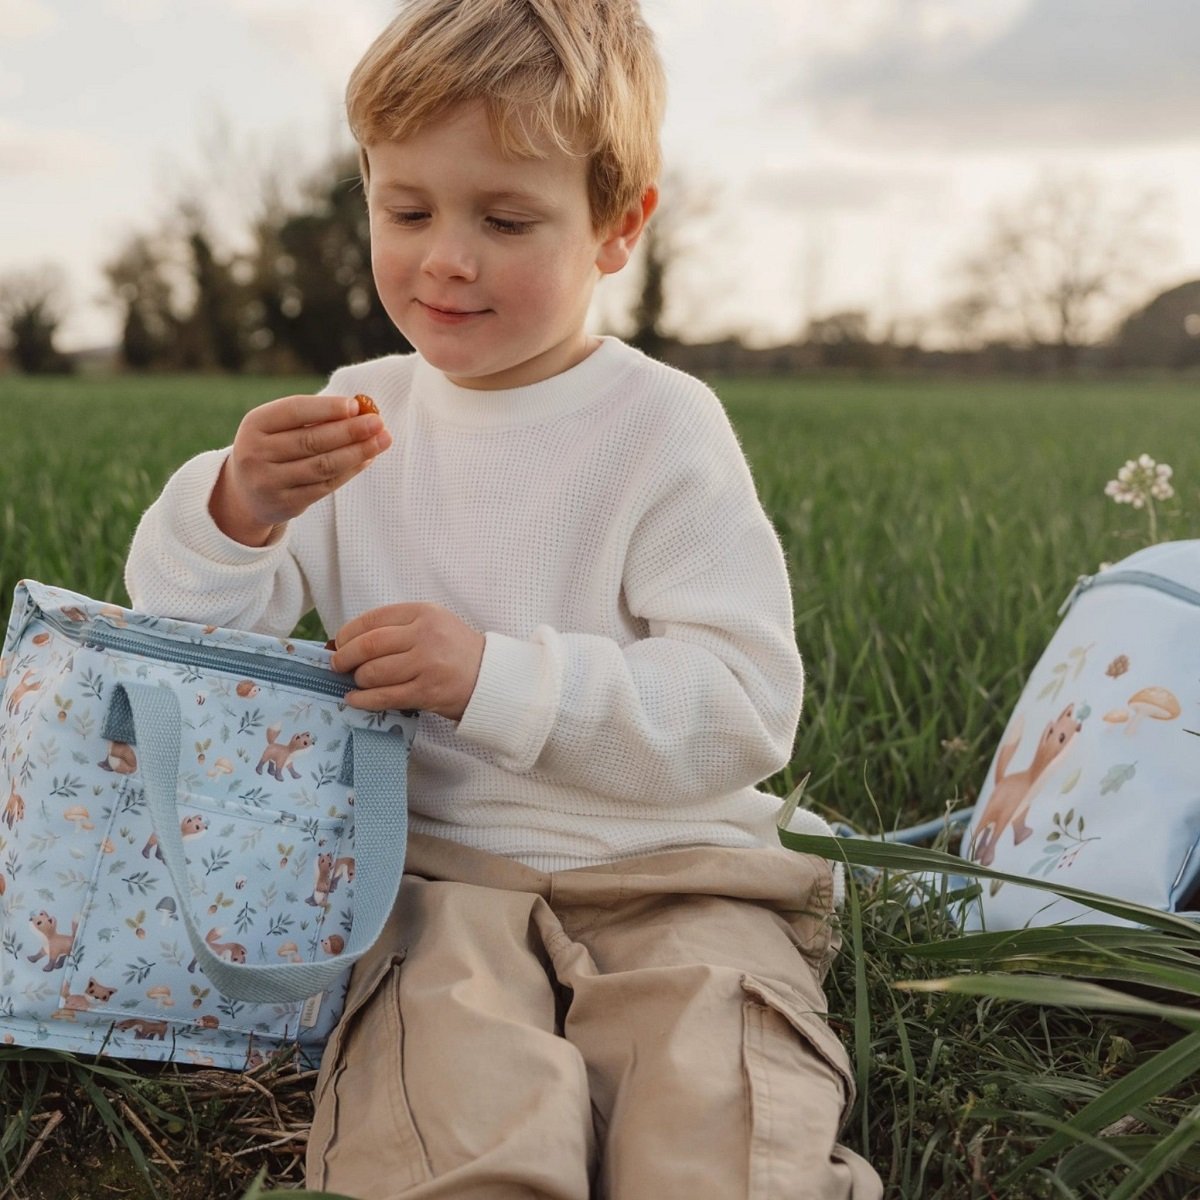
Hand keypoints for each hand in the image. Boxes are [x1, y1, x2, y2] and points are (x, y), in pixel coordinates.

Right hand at [209, 394, 391, 545]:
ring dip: (357, 452)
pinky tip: (367, 459)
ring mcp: (269, 482)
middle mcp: (256, 453)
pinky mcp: (286, 504)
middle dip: (349, 431)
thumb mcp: (278, 427)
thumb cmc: (273, 447)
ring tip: (382, 440)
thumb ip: (313, 417)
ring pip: (322, 466)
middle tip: (378, 423)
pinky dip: (350, 471)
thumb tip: (360, 410)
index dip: (327, 408)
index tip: (356, 405)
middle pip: (311, 440)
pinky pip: (325, 486)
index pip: (294, 411)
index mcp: (255, 424)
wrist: (246, 493)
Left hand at [331, 604, 485, 720]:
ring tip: (357, 682)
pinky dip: (363, 700)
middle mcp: (425, 635)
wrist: (490, 677)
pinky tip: (354, 699)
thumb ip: (396, 628)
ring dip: (358, 680)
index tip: (339, 643)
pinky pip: (384, 697)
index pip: (372, 619)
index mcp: (424, 613)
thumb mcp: (432, 624)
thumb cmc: (455, 650)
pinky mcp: (427, 692)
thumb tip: (346, 641)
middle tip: (338, 665)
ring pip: (374, 672)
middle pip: (368, 646)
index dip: (348, 633)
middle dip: (345, 657)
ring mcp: (427, 664)